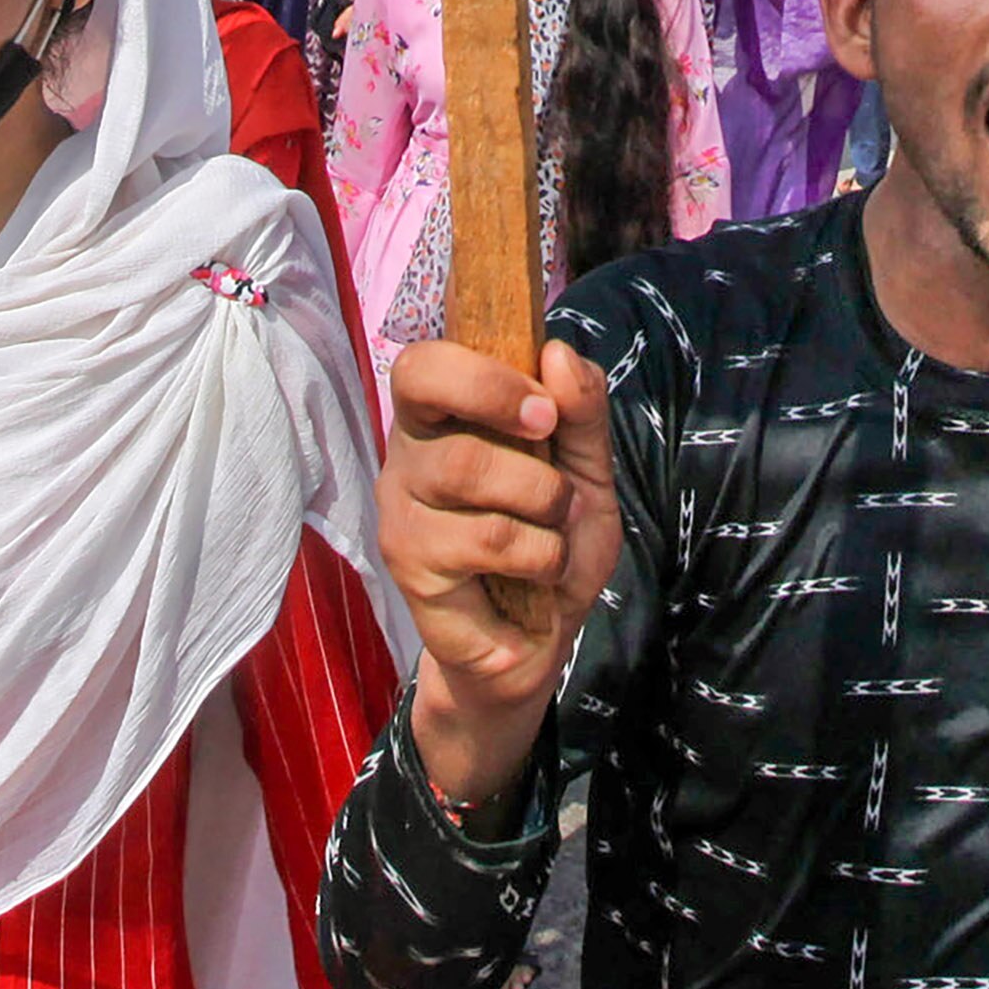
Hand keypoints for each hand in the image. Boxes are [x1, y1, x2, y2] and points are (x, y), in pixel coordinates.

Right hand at [383, 337, 622, 817]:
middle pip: (450, 429)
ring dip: (543, 514)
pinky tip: (530, 579)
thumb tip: (559, 351)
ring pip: (470, 481)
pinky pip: (484, 544)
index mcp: (442, 416)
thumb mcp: (588, 469)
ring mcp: (400, 513)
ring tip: (550, 541)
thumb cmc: (554, 538)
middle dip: (532, 465)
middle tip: (560, 492)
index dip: (482, 378)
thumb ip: (581, 410)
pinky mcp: (408, 568)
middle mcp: (407, 457)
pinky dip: (537, 559)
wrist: (542, 637)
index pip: (422, 365)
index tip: (543, 411)